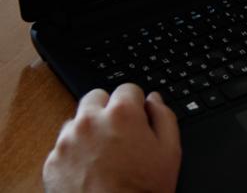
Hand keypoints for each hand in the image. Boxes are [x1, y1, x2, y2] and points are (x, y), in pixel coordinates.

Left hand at [43, 84, 180, 192]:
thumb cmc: (143, 190)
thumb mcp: (170, 151)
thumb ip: (164, 117)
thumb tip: (154, 100)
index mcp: (122, 113)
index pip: (128, 88)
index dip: (136, 104)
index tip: (138, 118)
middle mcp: (90, 121)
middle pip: (96, 97)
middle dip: (108, 109)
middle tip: (120, 133)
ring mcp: (67, 141)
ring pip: (77, 121)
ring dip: (89, 130)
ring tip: (104, 155)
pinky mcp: (52, 162)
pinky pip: (63, 147)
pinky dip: (74, 153)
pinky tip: (89, 170)